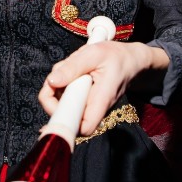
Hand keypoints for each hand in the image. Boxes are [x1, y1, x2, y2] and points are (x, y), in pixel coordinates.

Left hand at [38, 40, 168, 136]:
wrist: (130, 60)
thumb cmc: (116, 56)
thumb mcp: (94, 54)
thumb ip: (72, 67)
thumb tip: (51, 82)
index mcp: (101, 100)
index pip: (84, 127)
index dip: (66, 121)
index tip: (55, 102)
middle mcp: (95, 108)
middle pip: (67, 116)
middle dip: (53, 97)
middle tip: (56, 77)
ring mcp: (89, 105)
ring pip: (64, 104)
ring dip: (56, 87)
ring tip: (67, 68)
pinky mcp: (84, 99)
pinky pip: (68, 96)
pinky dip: (62, 83)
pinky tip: (70, 70)